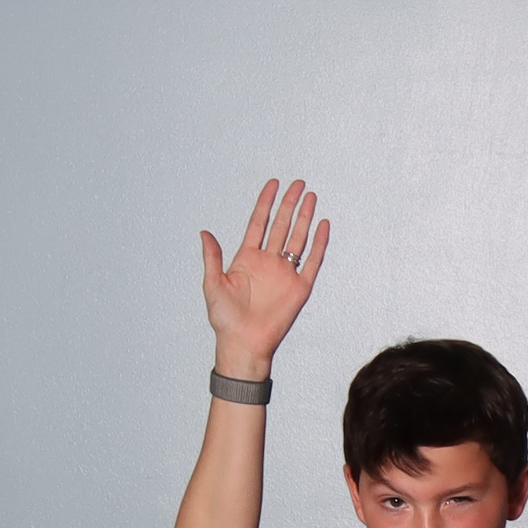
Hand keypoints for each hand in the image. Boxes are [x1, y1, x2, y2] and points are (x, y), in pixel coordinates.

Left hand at [196, 178, 331, 376]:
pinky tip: (323, 225)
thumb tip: (204, 233)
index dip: (266, 203)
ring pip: (297, 238)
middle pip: (281, 225)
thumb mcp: (212, 284)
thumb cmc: (225, 319)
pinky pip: (313, 262)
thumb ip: (212, 257)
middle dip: (289, 203)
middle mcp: (268, 262)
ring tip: (311, 197)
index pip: (259, 222)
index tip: (273, 184)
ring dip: (304, 218)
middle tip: (298, 184)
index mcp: (247, 258)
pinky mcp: (300, 288)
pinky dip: (319, 244)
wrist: (244, 344)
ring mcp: (285, 273)